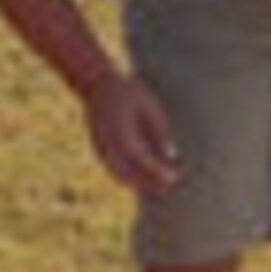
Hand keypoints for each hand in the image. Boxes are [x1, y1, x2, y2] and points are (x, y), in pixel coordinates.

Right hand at [78, 70, 182, 198]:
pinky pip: (112, 168)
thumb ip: (159, 131)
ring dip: (137, 183)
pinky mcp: (98, 148)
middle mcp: (109, 142)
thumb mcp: (149, 107)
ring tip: (157, 187)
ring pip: (118, 174)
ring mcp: (101, 147)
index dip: (157, 171)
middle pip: (128, 173)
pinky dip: (127, 177)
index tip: (173, 177)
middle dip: (148, 183)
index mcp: (122, 130)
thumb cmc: (128, 92)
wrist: (98, 84)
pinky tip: (141, 180)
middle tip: (168, 187)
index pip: (141, 159)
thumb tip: (172, 155)